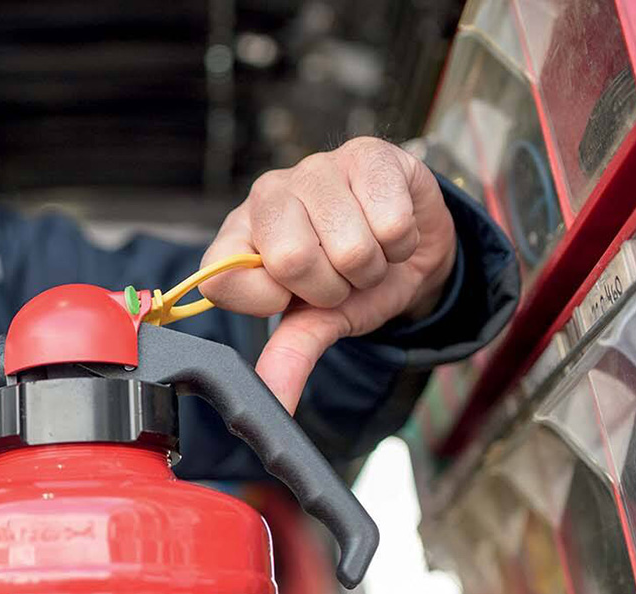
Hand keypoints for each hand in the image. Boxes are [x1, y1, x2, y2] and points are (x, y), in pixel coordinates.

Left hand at [199, 137, 456, 411]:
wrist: (413, 246)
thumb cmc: (353, 281)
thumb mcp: (319, 322)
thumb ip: (291, 356)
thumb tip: (274, 399)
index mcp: (238, 238)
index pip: (222, 277)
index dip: (271, 300)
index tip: (294, 297)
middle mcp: (267, 196)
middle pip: (290, 259)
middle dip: (332, 286)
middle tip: (340, 277)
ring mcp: (314, 167)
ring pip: (348, 244)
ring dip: (371, 266)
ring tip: (368, 254)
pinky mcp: (366, 152)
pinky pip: (390, 221)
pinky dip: (400, 242)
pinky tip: (391, 229)